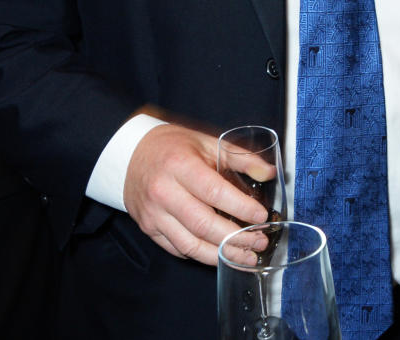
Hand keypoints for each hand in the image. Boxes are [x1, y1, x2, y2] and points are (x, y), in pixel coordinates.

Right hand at [123, 123, 269, 265]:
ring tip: (247, 257)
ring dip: (222, 254)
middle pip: (203, 224)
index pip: (214, 192)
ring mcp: (153, 214)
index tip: (261, 216)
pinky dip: (202, 255)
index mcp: (180, 166)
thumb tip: (269, 173)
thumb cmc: (174, 147)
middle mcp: (164, 192)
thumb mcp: (208, 142)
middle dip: (236, 238)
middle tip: (260, 241)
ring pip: (190, 244)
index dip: (240, 207)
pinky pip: (178, 249)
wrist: (130, 155)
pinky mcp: (149, 229)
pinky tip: (222, 255)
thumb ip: (241, 158)